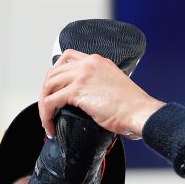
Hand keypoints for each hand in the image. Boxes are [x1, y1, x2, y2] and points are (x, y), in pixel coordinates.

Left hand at [39, 49, 163, 138]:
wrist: (140, 112)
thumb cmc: (132, 105)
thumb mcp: (113, 85)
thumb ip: (97, 84)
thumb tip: (86, 98)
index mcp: (97, 61)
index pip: (67, 57)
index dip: (56, 73)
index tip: (54, 88)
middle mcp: (88, 64)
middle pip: (53, 72)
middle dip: (46, 92)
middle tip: (48, 108)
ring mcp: (82, 75)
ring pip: (48, 86)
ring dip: (43, 105)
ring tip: (47, 119)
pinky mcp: (78, 90)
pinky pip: (50, 102)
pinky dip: (46, 115)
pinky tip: (51, 126)